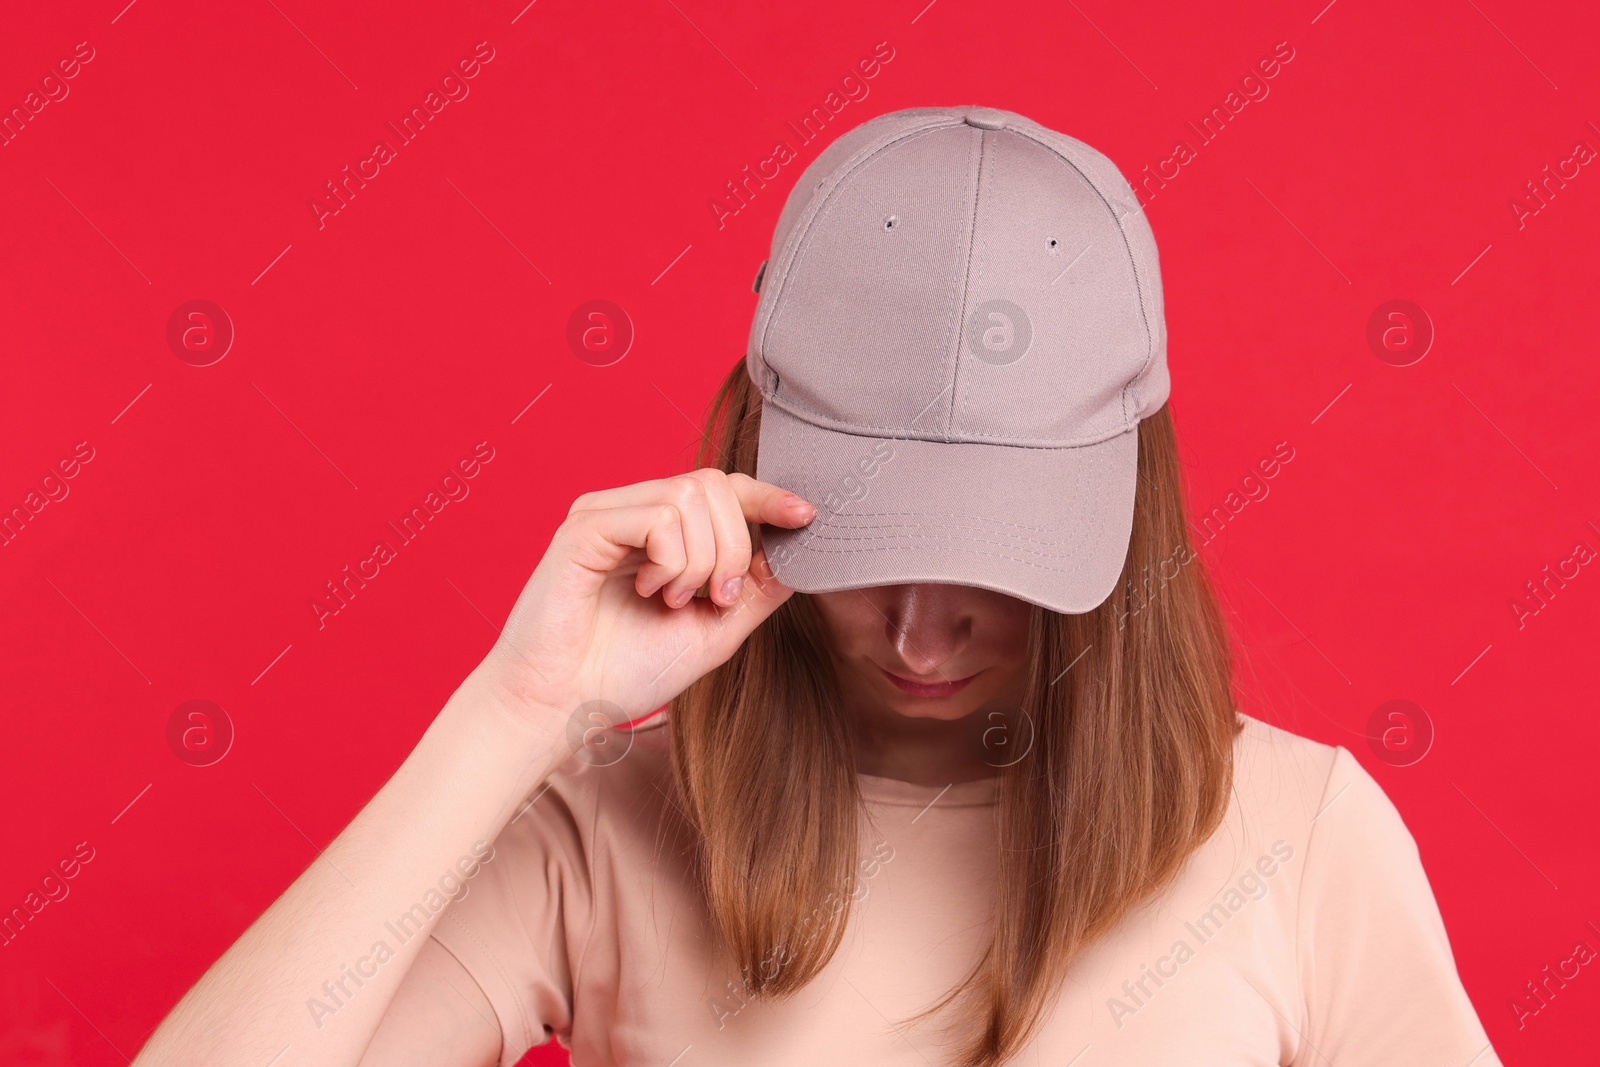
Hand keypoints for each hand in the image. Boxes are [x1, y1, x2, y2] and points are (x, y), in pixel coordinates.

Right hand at [475, 469, 815, 726]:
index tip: (806, 516)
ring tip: (671, 600)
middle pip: (716, 486)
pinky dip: (671, 561)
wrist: (563, 708)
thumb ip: (756, 591)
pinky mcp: (584, 527)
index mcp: (660, 530)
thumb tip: (800, 553)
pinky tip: (649, 591)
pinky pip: (658, 517)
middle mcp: (632, 510)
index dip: (768, 497)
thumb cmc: (625, 672)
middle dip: (735, 548)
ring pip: (690, 497)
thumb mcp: (714, 632)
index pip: (724, 488)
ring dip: (701, 561)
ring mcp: (607, 513)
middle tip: (716, 598)